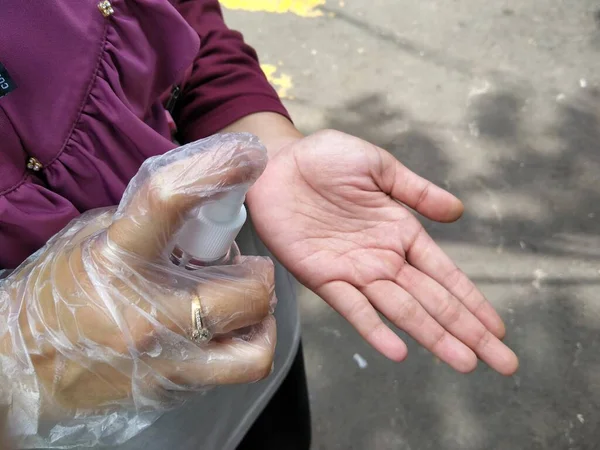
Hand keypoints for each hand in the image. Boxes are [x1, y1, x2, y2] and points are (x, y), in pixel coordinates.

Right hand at [0, 134, 275, 445]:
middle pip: (247, 289)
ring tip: (241, 305)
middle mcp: (148, 314)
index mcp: (116, 260)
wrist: (18, 372)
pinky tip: (223, 333)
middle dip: (255, 272)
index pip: (170, 201)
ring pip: (255, 343)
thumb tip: (192, 211)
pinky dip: (244, 347)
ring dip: (259, 317)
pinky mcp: (173, 388)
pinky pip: (236, 370)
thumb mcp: (86, 242)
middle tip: (239, 267)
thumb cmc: (50, 297)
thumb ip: (140, 222)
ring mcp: (165, 359)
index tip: (247, 156)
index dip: (216, 169)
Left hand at [247, 129, 517, 374]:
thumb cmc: (326, 159)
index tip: (499, 329)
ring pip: (402, 311)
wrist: (277, 163)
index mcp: (401, 232)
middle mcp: (383, 258)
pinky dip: (374, 328)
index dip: (472, 302)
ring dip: (433, 337)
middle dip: (468, 331)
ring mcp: (355, 271)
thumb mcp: (379, 166)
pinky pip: (352, 307)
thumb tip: (459, 212)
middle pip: (433, 301)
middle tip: (503, 363)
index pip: (446, 275)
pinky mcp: (322, 276)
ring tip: (465, 362)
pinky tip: (398, 350)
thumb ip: (416, 190)